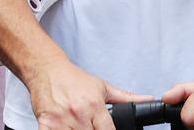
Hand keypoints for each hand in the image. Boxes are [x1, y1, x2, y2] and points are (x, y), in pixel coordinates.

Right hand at [30, 56, 151, 129]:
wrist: (48, 70)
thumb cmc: (75, 80)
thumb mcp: (102, 86)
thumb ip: (126, 97)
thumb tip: (148, 100)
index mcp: (94, 105)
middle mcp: (79, 114)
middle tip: (92, 128)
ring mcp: (61, 121)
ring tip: (80, 128)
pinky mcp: (45, 125)